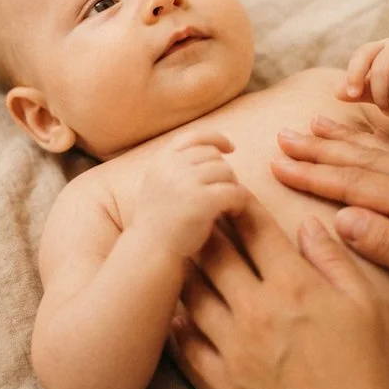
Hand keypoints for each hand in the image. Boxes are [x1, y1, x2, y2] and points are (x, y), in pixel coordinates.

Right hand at [133, 130, 248, 258]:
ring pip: (226, 171)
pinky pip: (234, 191)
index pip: (194, 136)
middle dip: (223, 172)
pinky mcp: (202, 202)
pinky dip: (239, 201)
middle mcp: (172, 166)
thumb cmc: (160, 221)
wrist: (149, 251)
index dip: (216, 139)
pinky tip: (233, 212)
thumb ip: (179, 165)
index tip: (230, 148)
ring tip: (227, 204)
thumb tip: (216, 148)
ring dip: (232, 186)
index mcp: (162, 160)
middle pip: (214, 156)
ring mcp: (186, 183)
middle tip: (224, 192)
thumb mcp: (161, 183)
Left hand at [174, 199, 388, 388]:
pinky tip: (174, 311)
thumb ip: (334, 260)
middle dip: (204, 226)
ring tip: (180, 252)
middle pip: (214, 255)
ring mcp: (235, 347)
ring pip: (192, 294)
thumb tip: (308, 224)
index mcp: (294, 285)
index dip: (238, 203)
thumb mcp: (370, 306)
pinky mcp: (225, 382)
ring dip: (186, 269)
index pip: (255, 230)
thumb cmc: (375, 374)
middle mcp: (256, 309)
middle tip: (195, 210)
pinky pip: (187, 345)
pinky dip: (177, 323)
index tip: (229, 188)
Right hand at [273, 116, 388, 329]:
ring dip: (343, 140)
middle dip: (319, 149)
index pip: (354, 184)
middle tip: (283, 136)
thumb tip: (342, 218)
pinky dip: (375, 143)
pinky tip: (363, 139)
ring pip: (380, 153)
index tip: (277, 165)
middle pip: (362, 160)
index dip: (314, 175)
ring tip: (313, 125)